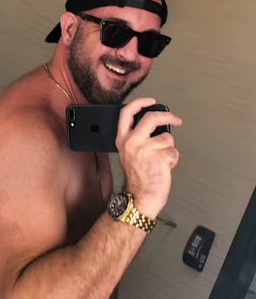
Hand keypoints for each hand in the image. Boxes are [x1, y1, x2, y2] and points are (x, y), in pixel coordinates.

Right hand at [116, 97, 182, 218]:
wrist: (140, 197)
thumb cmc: (138, 177)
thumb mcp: (130, 153)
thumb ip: (138, 138)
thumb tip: (157, 126)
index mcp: (123, 140)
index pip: (126, 114)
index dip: (140, 103)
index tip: (152, 102)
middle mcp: (132, 143)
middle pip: (151, 118)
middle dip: (167, 117)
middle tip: (175, 120)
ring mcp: (145, 150)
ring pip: (167, 139)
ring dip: (169, 149)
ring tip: (161, 160)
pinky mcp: (159, 158)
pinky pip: (174, 152)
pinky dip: (173, 160)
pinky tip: (164, 167)